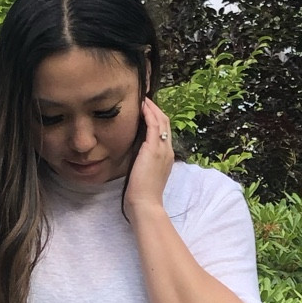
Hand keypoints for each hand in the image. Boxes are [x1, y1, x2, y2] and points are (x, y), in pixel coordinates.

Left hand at [124, 95, 173, 220]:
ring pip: (162, 121)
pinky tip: (141, 106)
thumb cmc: (142, 195)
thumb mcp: (144, 175)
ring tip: (142, 98)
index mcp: (166, 157)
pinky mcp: (154, 149)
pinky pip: (154, 125)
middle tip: (145, 98)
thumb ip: (142, 163)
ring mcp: (163, 149)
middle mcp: (168, 151)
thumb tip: (134, 156)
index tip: (147, 110)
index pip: (164, 133)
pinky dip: (149, 113)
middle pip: (166, 123)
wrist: (145, 204)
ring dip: (152, 108)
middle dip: (156, 109)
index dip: (157, 119)